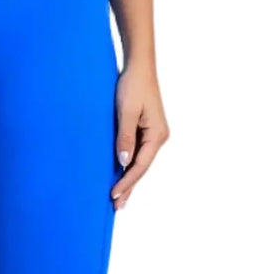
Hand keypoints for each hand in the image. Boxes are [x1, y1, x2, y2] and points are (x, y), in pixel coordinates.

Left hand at [112, 62, 168, 209]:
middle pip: (142, 168)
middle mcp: (159, 137)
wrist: (139, 66)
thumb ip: (125, 137)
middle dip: (129, 187)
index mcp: (157, 135)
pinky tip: (121, 175)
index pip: (141, 166)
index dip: (127, 182)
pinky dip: (129, 166)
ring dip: (128, 179)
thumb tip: (123, 162)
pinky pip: (138, 153)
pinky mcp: (146, 130)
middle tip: (116, 207)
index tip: (114, 195)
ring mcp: (153, 134)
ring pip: (140, 162)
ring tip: (118, 198)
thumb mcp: (126, 111)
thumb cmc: (132, 85)